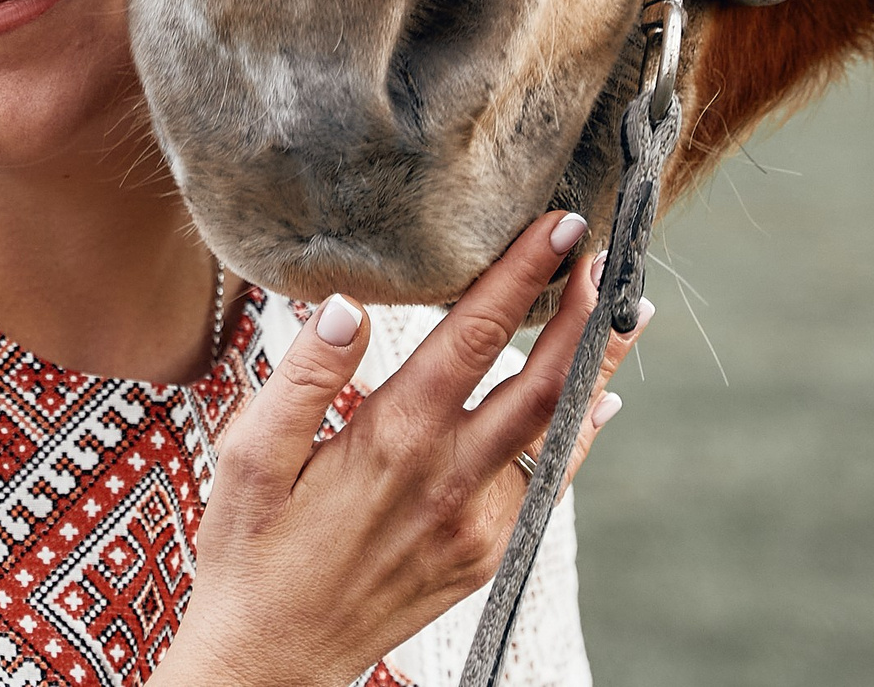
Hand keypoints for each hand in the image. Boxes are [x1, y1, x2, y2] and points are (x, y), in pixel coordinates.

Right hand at [154, 211, 645, 686]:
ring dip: (594, 372)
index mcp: (392, 438)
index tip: (561, 229)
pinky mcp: (485, 557)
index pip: (474, 336)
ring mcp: (477, 524)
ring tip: (625, 318)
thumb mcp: (248, 455)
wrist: (271, 661)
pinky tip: (592, 406)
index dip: (522, 275)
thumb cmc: (250, 552)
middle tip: (615, 261)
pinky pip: (545, 483)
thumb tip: (348, 307)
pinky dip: (575, 436)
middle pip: (543, 383)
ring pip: (556, 434)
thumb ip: (304, 375)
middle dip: (584, 316)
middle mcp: (449, 478)